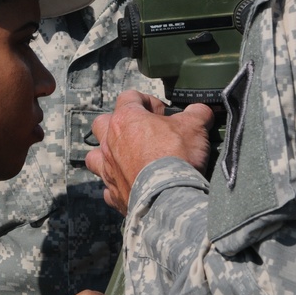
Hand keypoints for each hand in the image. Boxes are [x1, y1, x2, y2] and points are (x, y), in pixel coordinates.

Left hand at [86, 90, 213, 213]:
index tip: (164, 113)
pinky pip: (108, 188)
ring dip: (107, 155)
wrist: (169, 198)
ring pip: (94, 156)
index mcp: (125, 119)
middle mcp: (110, 142)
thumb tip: (201, 110)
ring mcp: (108, 169)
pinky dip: (118, 185)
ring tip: (127, 158)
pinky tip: (133, 186)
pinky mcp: (113, 194)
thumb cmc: (176, 156)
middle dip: (118, 124)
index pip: (129, 97)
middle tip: (142, 132)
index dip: (148, 101)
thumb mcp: (194, 125)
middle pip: (102, 123)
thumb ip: (197, 113)